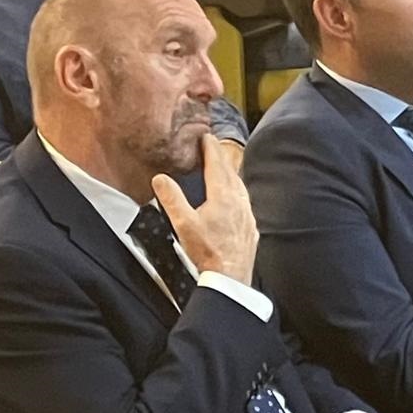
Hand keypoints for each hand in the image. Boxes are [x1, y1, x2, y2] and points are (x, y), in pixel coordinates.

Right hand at [151, 133, 257, 281]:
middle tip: (213, 146)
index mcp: (223, 197)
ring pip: (240, 187)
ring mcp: (248, 215)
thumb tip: (161, 178)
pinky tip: (234, 199)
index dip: (210, 149)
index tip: (206, 136)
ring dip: (230, 174)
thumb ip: (172, 198)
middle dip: (220, 158)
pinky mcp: (251, 228)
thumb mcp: (184, 223)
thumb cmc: (207, 252)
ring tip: (223, 168)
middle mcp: (239, 202)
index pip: (217, 165)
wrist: (231, 277)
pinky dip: (238, 193)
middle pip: (230, 173)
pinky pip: (245, 203)